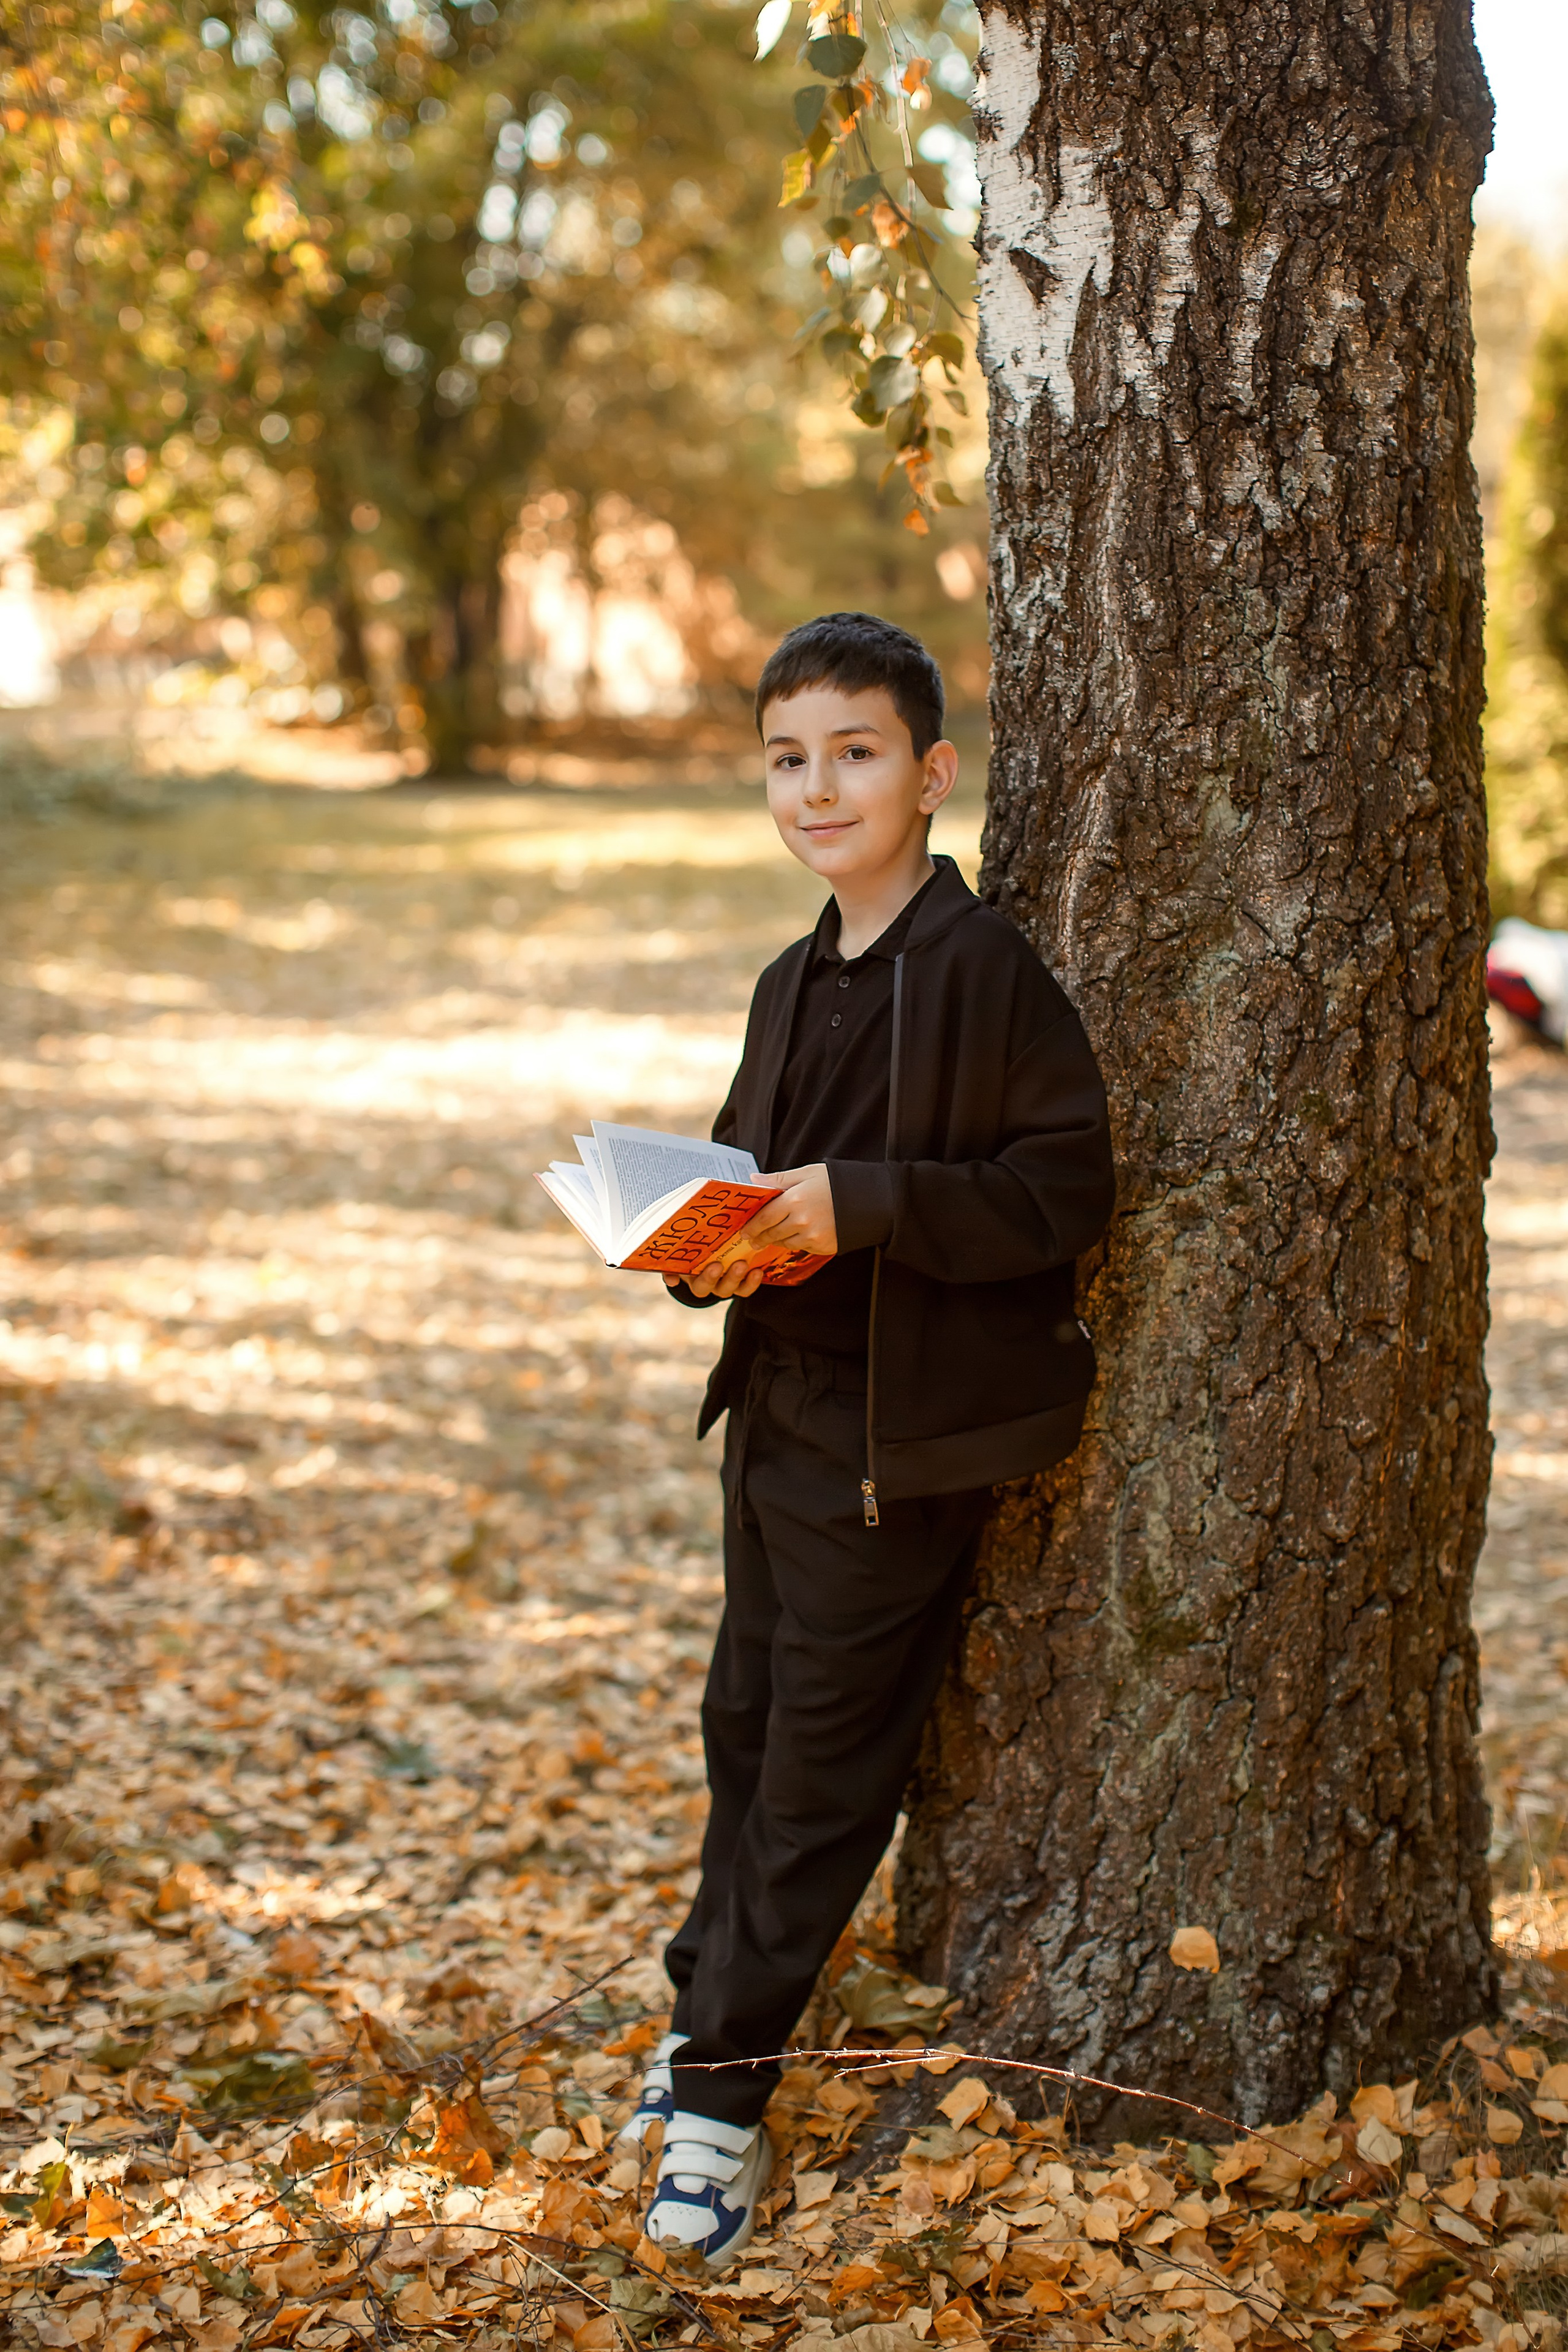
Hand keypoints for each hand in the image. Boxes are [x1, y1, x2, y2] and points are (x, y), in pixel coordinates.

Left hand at [662, 1165, 837, 1301]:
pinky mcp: (823, 1247)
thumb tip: (753, 1181)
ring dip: (775, 1241)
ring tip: (769, 1238)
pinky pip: (800, 1248)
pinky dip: (794, 1243)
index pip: (765, 1217)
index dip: (752, 1225)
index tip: (743, 1230)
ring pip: (784, 1243)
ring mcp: (813, 1236)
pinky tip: (792, 1237)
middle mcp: (802, 1221)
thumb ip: (778, 1180)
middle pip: (771, 1233)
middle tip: (751, 1239)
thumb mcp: (807, 1173)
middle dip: (759, 1237)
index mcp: (795, 1200)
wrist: (869, 1200)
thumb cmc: (836, 1182)